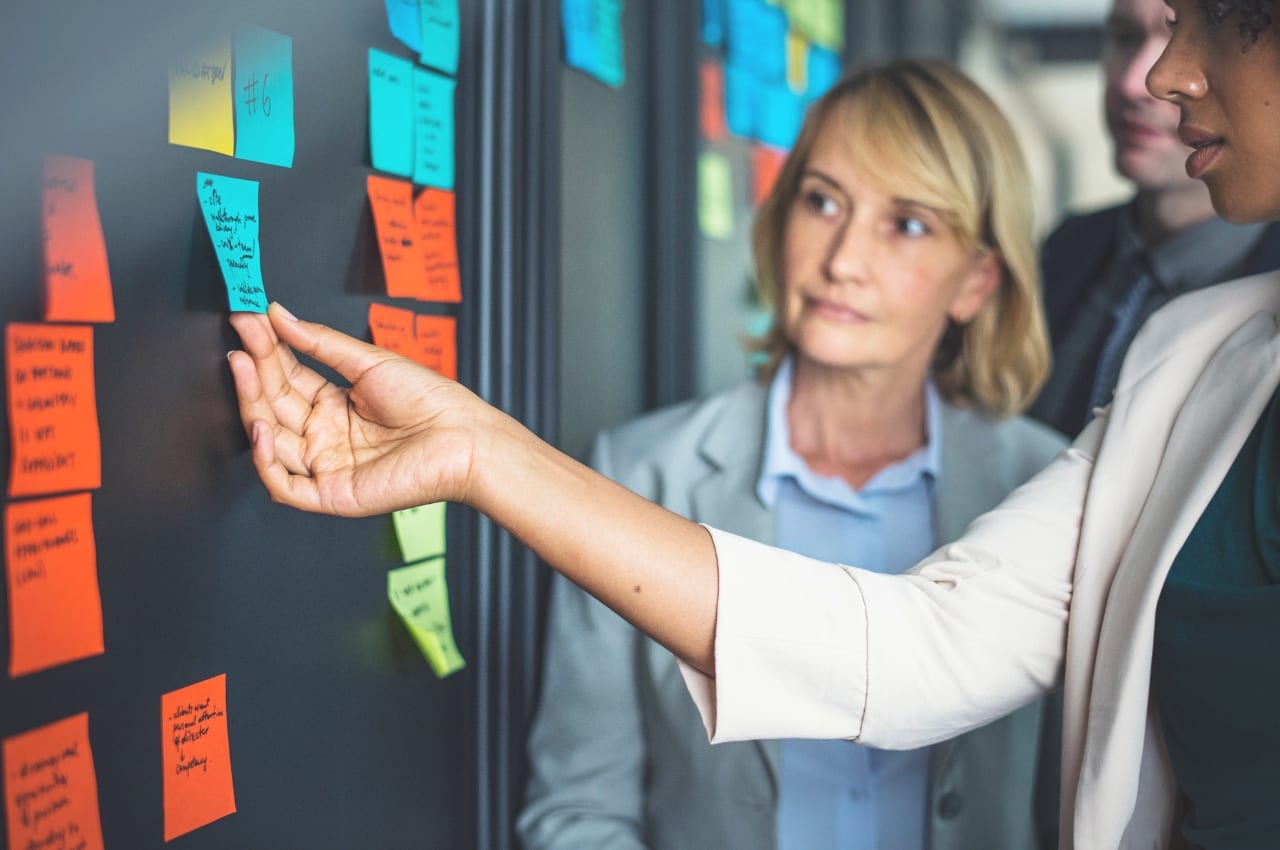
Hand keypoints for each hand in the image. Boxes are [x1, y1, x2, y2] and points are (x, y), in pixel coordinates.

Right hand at [227, 303, 486, 515]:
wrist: (464, 437)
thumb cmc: (432, 402)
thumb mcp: (370, 362)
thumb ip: (321, 343)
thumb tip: (281, 315)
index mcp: (335, 407)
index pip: (287, 379)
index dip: (266, 351)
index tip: (248, 320)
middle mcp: (326, 437)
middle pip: (274, 406)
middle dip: (254, 373)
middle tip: (241, 340)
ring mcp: (326, 466)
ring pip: (271, 442)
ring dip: (251, 406)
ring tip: (245, 368)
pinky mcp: (332, 495)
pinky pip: (284, 486)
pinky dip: (265, 460)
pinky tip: (261, 426)